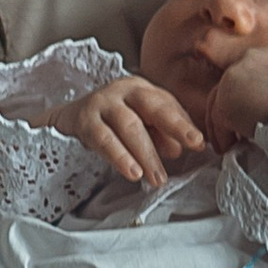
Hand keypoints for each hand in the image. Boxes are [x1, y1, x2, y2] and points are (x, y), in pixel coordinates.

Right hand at [64, 71, 206, 189]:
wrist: (68, 117)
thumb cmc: (111, 122)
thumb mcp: (139, 125)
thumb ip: (161, 135)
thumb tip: (178, 149)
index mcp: (142, 90)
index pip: (167, 105)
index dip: (183, 124)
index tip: (199, 143)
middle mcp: (123, 91)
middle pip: (152, 107)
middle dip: (173, 128)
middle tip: (186, 153)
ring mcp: (102, 103)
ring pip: (129, 126)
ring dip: (146, 153)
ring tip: (157, 177)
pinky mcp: (84, 120)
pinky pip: (104, 139)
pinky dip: (119, 156)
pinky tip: (132, 172)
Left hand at [208, 42, 267, 139]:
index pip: (250, 74)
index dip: (248, 96)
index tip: (250, 114)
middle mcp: (251, 59)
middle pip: (230, 85)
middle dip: (230, 108)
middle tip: (234, 131)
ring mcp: (235, 78)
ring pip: (219, 102)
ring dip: (222, 126)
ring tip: (229, 144)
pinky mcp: (227, 101)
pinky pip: (219, 122)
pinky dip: (223, 137)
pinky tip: (229, 149)